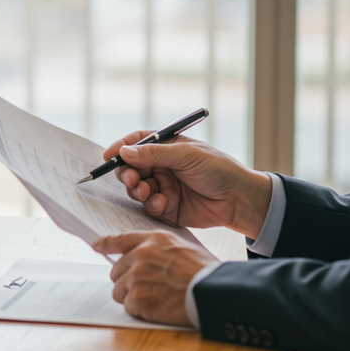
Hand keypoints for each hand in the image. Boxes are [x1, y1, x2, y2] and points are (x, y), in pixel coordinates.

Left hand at [92, 231, 218, 326]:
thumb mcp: (182, 248)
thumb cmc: (204, 273)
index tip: (96, 245)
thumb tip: (140, 256)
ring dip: (133, 297)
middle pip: (117, 271)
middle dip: (128, 281)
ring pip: (119, 291)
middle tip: (149, 288)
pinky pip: (129, 307)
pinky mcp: (137, 298)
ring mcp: (137, 277)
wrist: (214, 293)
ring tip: (157, 298)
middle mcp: (140, 255)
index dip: (106, 243)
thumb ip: (157, 249)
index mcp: (153, 240)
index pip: (121, 239)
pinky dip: (141, 311)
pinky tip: (159, 308)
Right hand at [103, 131, 271, 237]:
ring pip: (137, 188)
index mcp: (167, 147)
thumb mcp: (186, 155)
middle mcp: (162, 166)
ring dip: (138, 190)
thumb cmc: (218, 169)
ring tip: (148, 192)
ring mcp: (164, 186)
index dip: (121, 148)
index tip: (109, 156)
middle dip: (127, 173)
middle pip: (132, 168)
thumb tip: (123, 152)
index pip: (137, 143)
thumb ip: (153, 154)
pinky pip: (149, 206)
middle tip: (131, 180)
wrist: (240, 200)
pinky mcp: (167, 207)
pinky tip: (163, 203)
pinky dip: (152, 205)